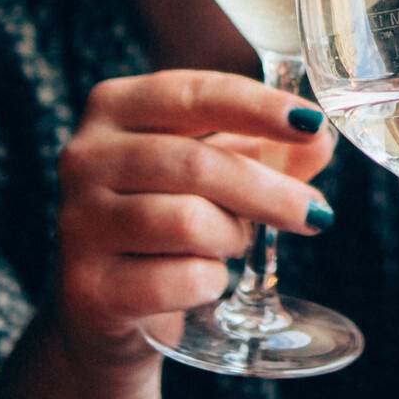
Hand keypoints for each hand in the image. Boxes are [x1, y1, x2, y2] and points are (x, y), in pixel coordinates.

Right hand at [54, 69, 335, 366]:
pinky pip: (177, 280)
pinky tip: (204, 280)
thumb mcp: (218, 172)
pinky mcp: (88, 287)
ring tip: (233, 244)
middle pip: (197, 165)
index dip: (259, 108)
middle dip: (269, 191)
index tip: (312, 124)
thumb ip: (269, 150)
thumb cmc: (169, 218)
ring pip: (188, 222)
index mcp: (115, 108)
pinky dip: (209, 281)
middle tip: (317, 214)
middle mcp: (85, 157)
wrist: (106, 304)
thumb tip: (319, 140)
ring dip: (231, 238)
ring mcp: (79, 223)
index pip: (196, 94)